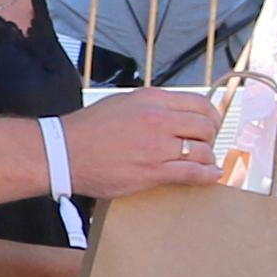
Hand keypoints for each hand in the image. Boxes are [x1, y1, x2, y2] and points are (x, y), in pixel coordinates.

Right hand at [55, 90, 223, 194]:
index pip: (200, 104)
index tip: (210, 125)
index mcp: (151, 100)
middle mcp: (158, 119)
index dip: (211, 116)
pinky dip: (207, 175)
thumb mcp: (123, 103)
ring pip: (202, 151)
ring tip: (203, 163)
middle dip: (210, 138)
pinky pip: (192, 173)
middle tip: (205, 145)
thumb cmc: (89, 129)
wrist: (64, 152)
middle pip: (205, 127)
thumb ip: (152, 106)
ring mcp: (157, 146)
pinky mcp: (152, 171)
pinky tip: (212, 176)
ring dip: (207, 158)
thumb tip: (175, 114)